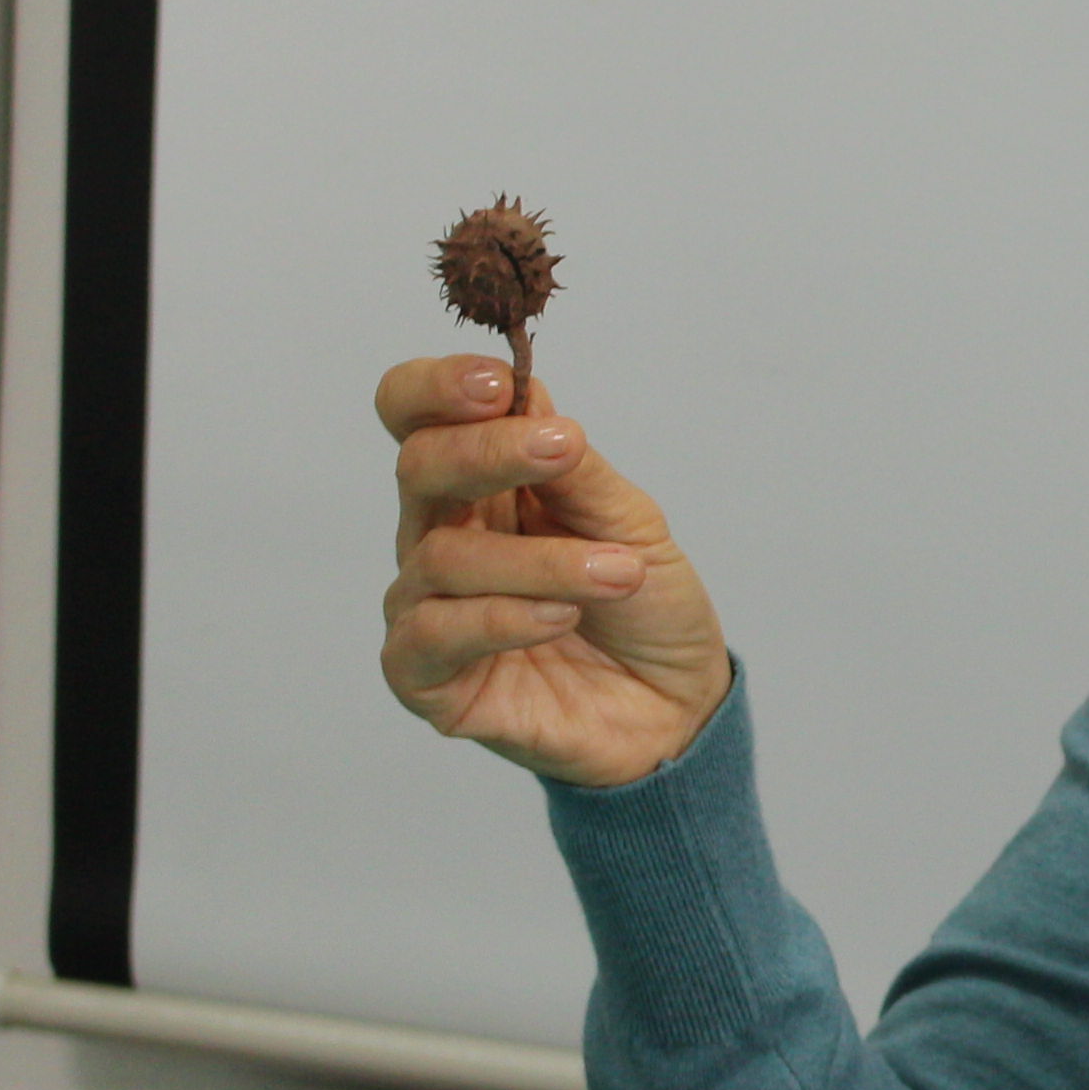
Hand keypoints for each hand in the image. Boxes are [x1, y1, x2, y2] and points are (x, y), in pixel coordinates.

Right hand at [371, 354, 731, 786]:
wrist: (674, 707)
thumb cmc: (644, 607)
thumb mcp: (632, 524)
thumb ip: (576, 469)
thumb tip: (525, 397)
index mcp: (480, 484)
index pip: (414, 414)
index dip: (436, 388)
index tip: (497, 383)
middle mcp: (439, 536)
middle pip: (417, 467)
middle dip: (487, 451)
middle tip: (561, 449)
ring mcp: (426, 607)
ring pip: (444, 557)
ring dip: (541, 560)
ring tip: (618, 574)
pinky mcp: (426, 679)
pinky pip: (435, 635)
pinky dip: (504, 618)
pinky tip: (562, 617)